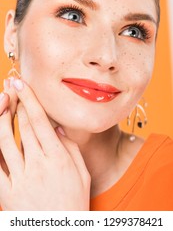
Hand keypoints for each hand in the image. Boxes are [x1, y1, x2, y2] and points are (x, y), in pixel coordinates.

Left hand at [0, 79, 90, 209]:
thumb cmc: (74, 202)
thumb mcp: (82, 174)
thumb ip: (70, 148)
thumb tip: (57, 128)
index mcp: (58, 158)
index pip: (40, 122)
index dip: (30, 100)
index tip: (22, 84)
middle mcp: (38, 165)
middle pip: (23, 126)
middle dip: (15, 102)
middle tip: (10, 86)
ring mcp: (21, 179)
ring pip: (4, 141)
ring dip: (1, 119)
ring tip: (1, 104)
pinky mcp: (7, 193)